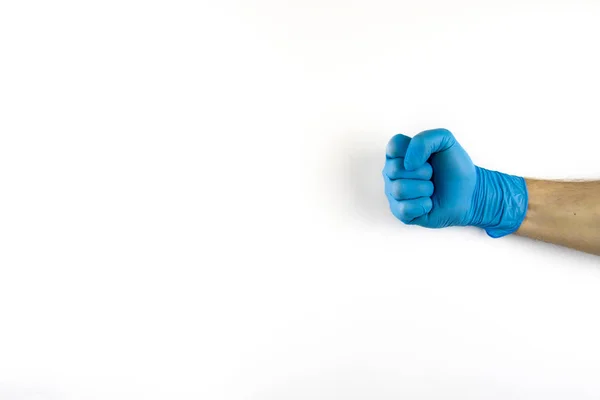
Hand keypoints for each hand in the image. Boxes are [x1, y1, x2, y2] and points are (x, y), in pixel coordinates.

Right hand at [383, 128, 527, 236]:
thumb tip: (407, 164)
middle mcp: (392, 173)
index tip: (427, 157)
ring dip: (424, 189)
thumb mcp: (445, 141)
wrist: (470, 194)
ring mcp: (394, 193)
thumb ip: (424, 139)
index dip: (412, 151)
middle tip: (432, 175)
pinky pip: (405, 209)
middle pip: (394, 169)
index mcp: (400, 154)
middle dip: (422, 172)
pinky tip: (429, 203)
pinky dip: (423, 205)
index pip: (393, 147)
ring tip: (432, 189)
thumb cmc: (455, 168)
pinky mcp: (400, 213)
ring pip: (399, 189)